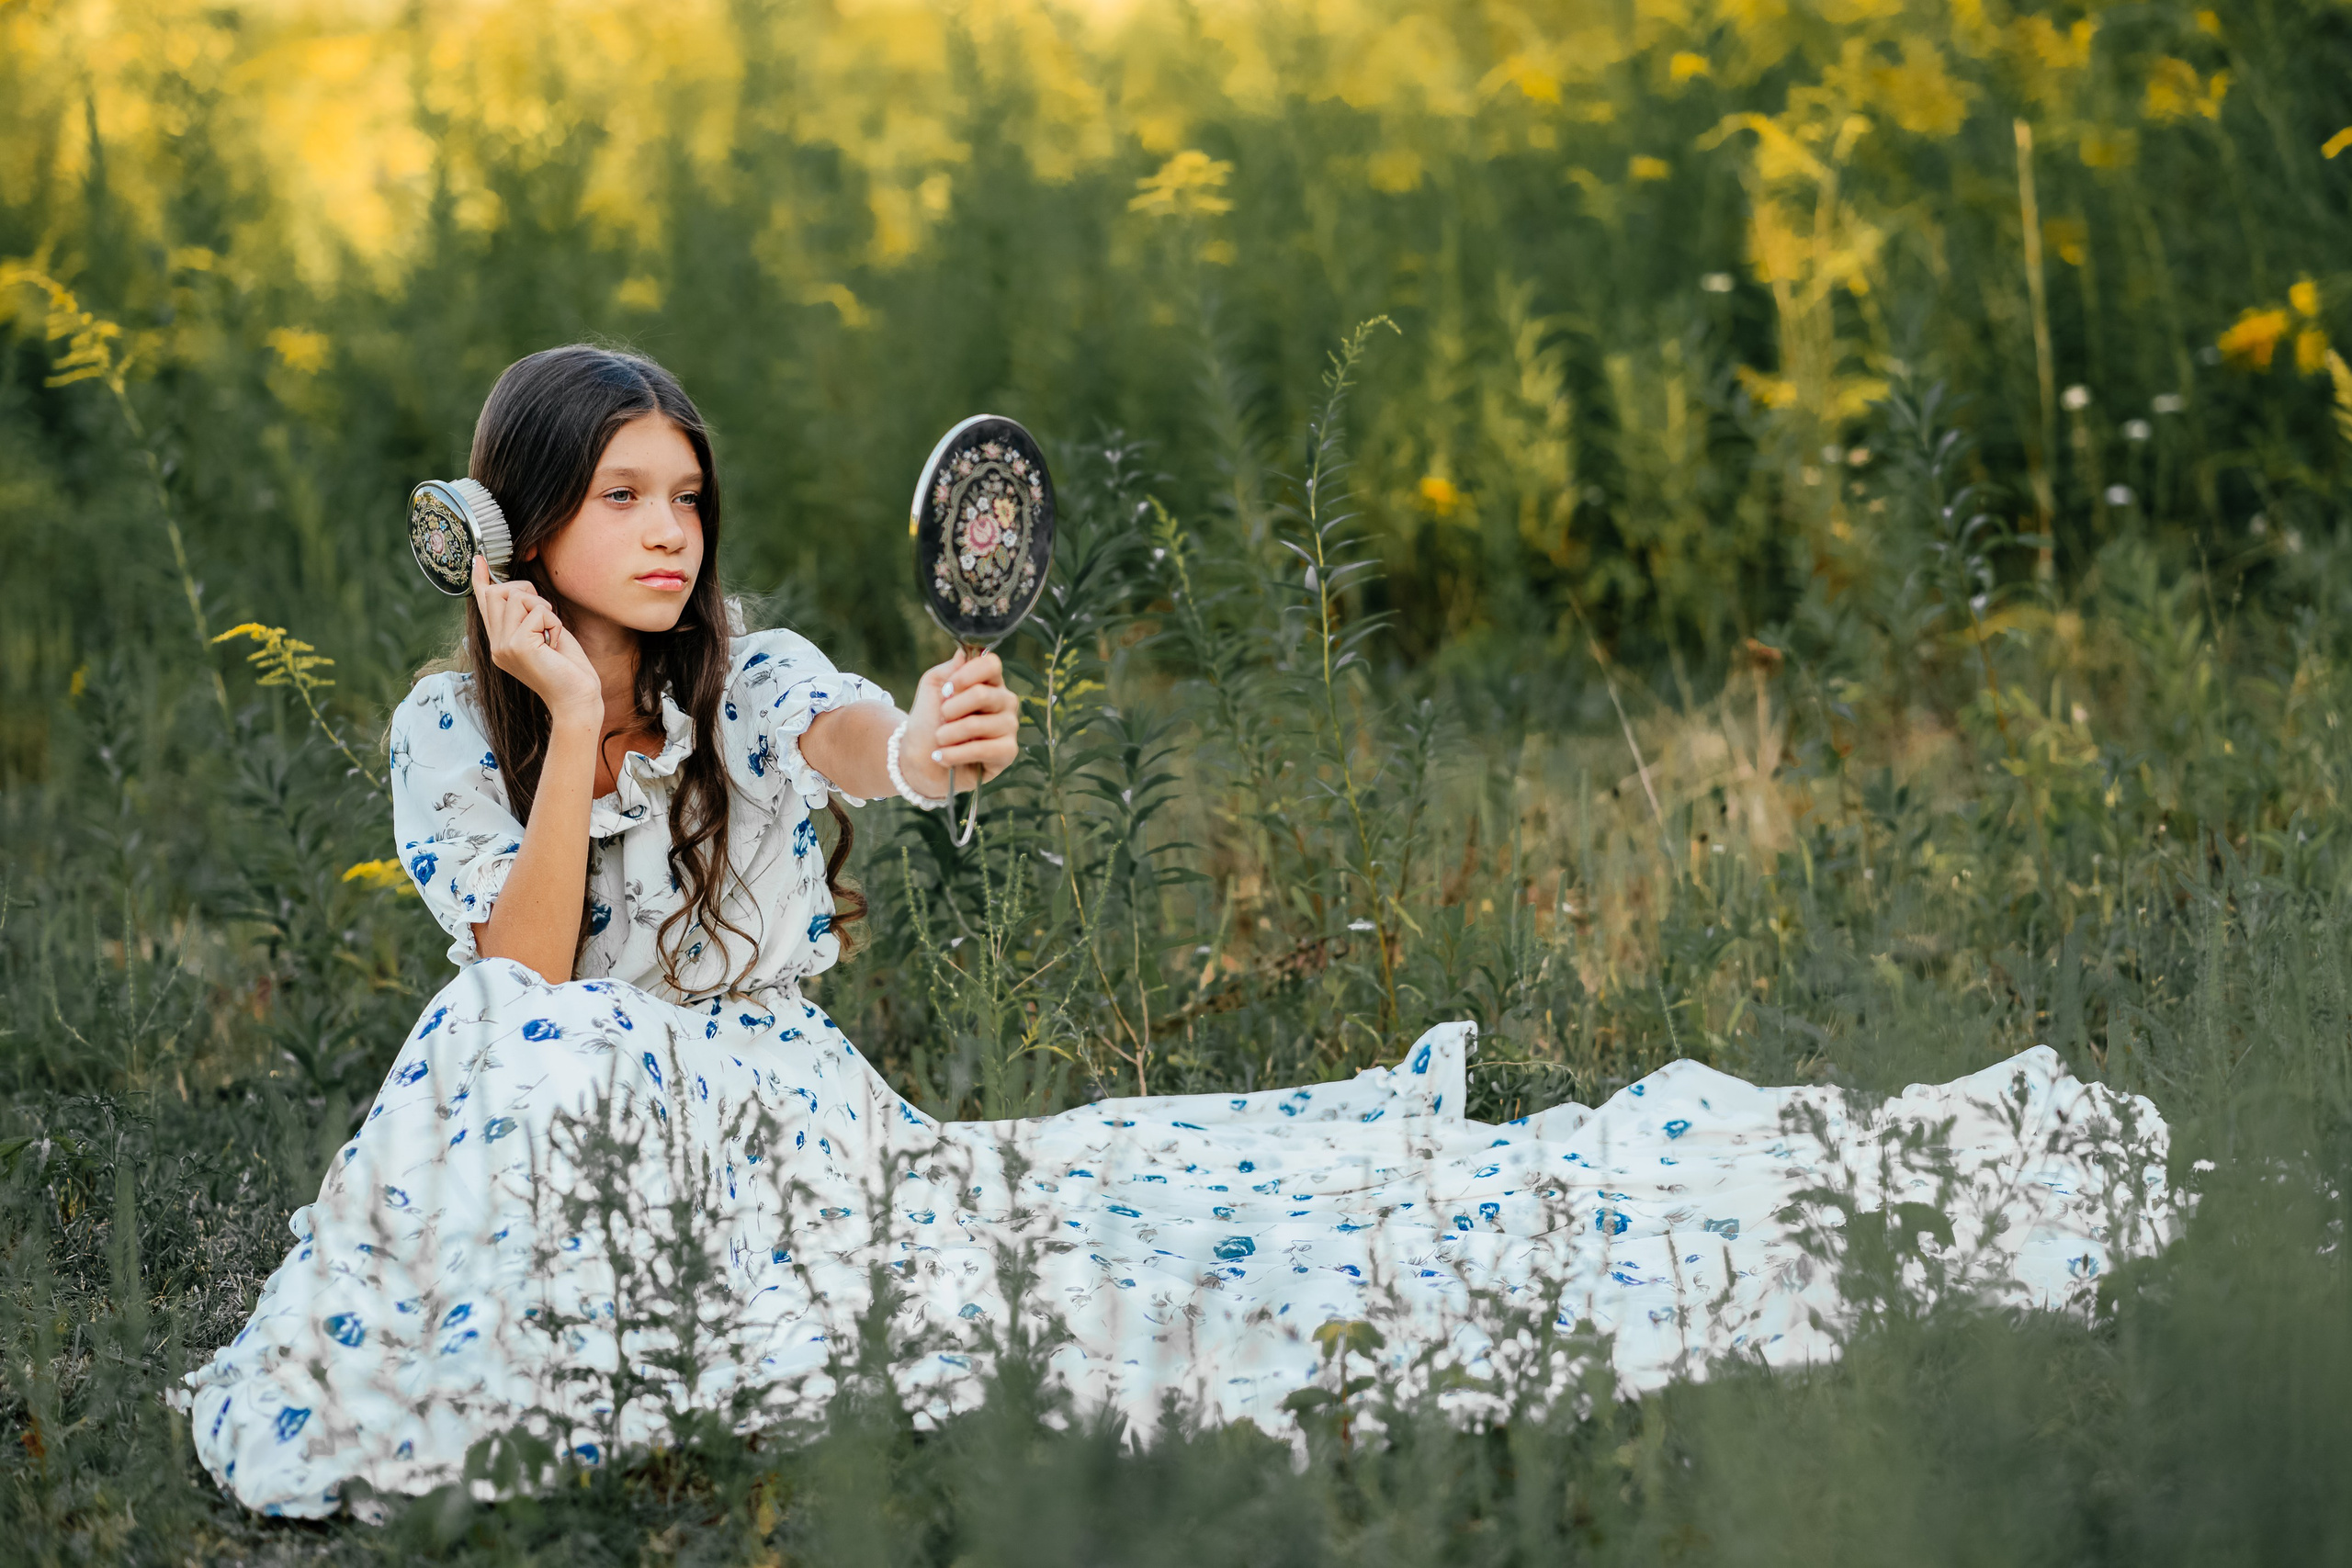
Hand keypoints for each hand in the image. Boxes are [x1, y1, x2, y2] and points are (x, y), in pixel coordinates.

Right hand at [472, 553, 599, 720]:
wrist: (576, 699)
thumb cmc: (567, 669)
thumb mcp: (544, 635)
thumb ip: (528, 617)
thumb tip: (520, 592)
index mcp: (501, 642)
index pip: (485, 605)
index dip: (481, 580)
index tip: (478, 559)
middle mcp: (497, 644)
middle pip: (498, 592)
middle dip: (527, 592)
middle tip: (546, 616)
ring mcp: (503, 645)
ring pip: (517, 596)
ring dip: (543, 608)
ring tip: (551, 633)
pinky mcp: (517, 646)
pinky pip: (537, 612)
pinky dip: (554, 622)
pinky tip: (555, 643)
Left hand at [901, 648, 1019, 795]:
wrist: (919, 761)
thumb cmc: (928, 724)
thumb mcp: (931, 689)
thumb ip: (948, 670)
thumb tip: (964, 654)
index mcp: (988, 682)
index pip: (991, 664)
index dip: (966, 675)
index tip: (946, 691)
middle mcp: (1004, 701)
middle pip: (982, 694)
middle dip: (950, 710)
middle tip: (941, 719)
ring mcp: (1008, 727)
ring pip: (978, 724)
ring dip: (948, 734)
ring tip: (940, 741)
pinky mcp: (1008, 752)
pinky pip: (984, 749)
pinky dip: (956, 754)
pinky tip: (943, 757)